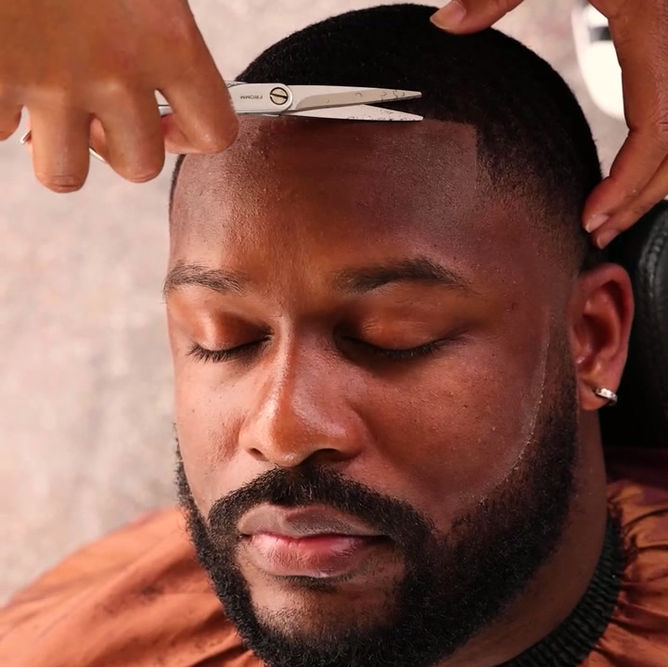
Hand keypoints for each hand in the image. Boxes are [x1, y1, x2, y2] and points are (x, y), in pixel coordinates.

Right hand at [1, 0, 236, 191]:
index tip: (170, 120)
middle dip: (119, 148)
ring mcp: (47, 80)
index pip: (214, 130)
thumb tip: (162, 61)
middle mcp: (114, 71)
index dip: (192, 136)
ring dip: (60, 150)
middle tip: (98, 113)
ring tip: (47, 110)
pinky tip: (2, 67)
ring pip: (65, 176)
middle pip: (139, 167)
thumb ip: (158, 17)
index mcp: (165, 34)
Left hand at [430, 0, 667, 247]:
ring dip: (659, 178)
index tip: (590, 218)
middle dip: (644, 196)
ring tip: (615, 210)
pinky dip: (666, 145)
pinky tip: (636, 164)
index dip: (631, 183)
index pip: (661, 128)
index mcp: (662, 27)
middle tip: (598, 231)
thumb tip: (442, 25)